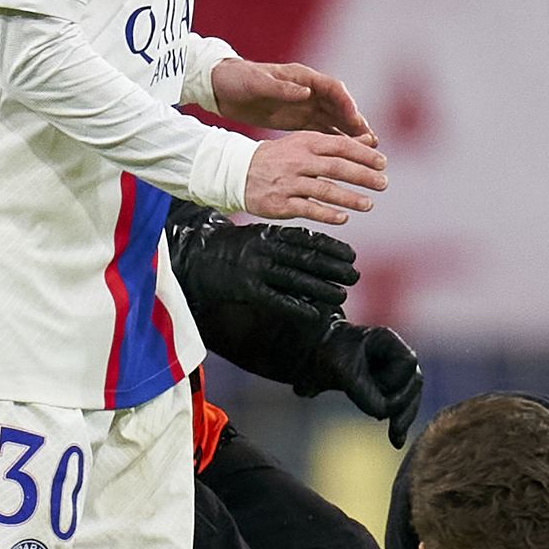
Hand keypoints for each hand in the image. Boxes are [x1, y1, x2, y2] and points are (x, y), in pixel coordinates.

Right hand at [167, 218, 357, 326]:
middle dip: (334, 268)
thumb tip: (314, 250)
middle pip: (307, 259)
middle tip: (355, 275)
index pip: (307, 239)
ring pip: (296, 279)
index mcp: (268, 234)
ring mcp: (255, 269)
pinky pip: (277, 300)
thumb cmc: (230, 250)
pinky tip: (316, 314)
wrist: (193, 259)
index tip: (351, 255)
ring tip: (342, 294)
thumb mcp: (256, 237)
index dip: (332, 247)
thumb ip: (282, 242)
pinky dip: (298, 307)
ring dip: (322, 288)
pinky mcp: (246, 289)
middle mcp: (265, 249)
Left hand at [211, 58, 373, 141]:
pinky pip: (321, 129)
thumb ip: (282, 89)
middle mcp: (307, 90)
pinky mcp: (297, 118)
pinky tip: (345, 153)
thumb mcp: (257, 83)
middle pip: (339, 106)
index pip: (333, 89)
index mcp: (301, 77)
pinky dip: (334, 139)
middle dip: (356, 122)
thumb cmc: (238, 80)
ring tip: (366, 149)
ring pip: (334, 119)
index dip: (347, 105)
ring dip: (350, 133)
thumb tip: (306, 92)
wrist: (222, 87)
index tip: (357, 121)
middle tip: (371, 141)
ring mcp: (304, 105)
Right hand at [243, 132, 386, 224]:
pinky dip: (327, 214)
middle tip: (383, 183)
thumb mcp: (304, 143)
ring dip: (350, 198)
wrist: (238, 171)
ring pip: (325, 190)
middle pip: (336, 167)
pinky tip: (344, 218)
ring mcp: (289, 183)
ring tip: (368, 204)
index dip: (363, 154)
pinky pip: (308, 209)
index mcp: (306, 143)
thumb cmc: (279, 157)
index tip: (382, 163)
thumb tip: (370, 141)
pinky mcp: (282, 203)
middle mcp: (298, 161)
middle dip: (363, 176)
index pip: (340, 146)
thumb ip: (337, 144)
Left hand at [300, 322, 422, 444]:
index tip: (375, 388)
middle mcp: (397, 356)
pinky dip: (399, 423)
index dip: (394, 380)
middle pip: (415, 383)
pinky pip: (402, 407)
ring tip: (396, 437)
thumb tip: (383, 413)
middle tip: (388, 423)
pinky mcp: (390, 388)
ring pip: (411, 398)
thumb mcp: (342, 372)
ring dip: (403, 417)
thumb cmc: (329, 356)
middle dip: (403, 405)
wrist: (316, 357)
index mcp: (388, 341)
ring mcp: (396, 373)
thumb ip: (363, 391)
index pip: (407, 363)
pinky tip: (397, 441)